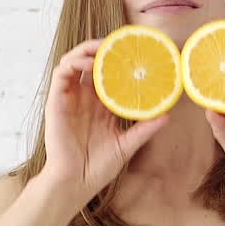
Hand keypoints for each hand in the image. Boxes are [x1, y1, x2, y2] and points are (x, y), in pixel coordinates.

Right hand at [42, 39, 169, 200]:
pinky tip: (88, 63)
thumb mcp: (127, 145)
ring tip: (103, 48)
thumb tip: (167, 115)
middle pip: (91, 62)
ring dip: (87, 50)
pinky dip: (73, 62)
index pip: (109, 74)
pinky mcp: (57, 102)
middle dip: (103, 48)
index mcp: (101, 105)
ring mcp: (70, 99)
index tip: (136, 51)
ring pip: (74, 61)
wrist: (76, 183)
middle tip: (119, 42)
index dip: (119, 60)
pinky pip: (61, 74)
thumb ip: (145, 129)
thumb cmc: (98, 167)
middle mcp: (85, 98)